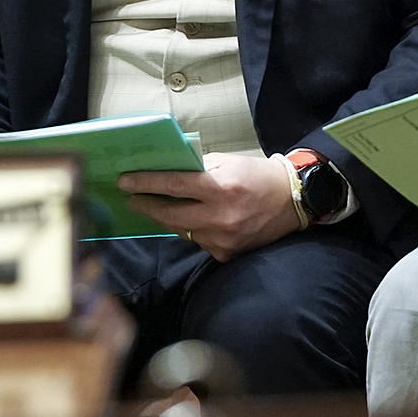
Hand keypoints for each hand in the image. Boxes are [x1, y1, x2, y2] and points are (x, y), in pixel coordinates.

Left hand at [119, 152, 303, 261]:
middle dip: (147, 206)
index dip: (146, 183)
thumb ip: (198, 168)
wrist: (292, 201)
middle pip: (169, 215)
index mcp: (222, 188)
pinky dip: (194, 230)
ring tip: (162, 207)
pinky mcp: (226, 254)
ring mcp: (223, 239)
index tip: (125, 182)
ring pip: (182, 230)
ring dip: (170, 219)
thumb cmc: (258, 176)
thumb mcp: (228, 162)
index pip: (173, 185)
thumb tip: (166, 172)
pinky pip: (199, 242)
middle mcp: (221, 216)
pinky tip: (197, 221)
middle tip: (132, 199)